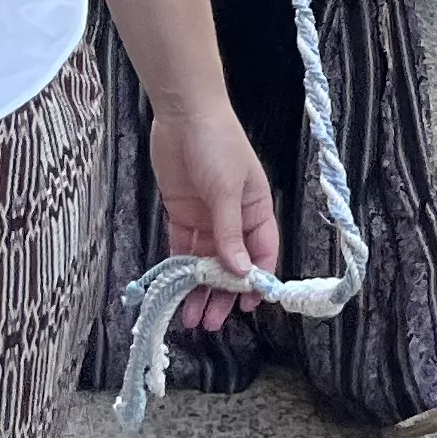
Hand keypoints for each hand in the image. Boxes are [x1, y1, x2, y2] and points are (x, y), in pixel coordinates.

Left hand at [148, 92, 281, 330]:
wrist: (184, 114)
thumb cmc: (218, 144)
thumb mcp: (228, 190)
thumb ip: (231, 233)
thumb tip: (240, 272)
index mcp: (255, 209)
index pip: (262, 251)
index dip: (257, 279)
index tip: (248, 306)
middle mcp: (233, 218)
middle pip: (231, 264)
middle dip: (223, 294)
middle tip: (211, 323)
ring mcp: (207, 218)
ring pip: (205, 263)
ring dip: (199, 290)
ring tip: (191, 319)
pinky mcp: (182, 215)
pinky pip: (182, 250)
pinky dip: (178, 271)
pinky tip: (174, 292)